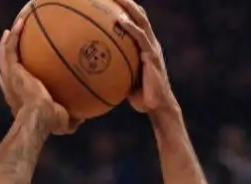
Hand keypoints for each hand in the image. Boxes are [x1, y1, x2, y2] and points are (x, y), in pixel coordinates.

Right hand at [0, 17, 81, 134]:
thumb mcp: (63, 124)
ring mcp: (10, 76)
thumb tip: (82, 118)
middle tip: (15, 42)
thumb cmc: (49, 124)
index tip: (20, 68)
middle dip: (9, 53)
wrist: (38, 118)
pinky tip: (22, 21)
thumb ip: (71, 121)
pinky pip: (10, 47)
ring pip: (5, 51)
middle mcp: (11, 86)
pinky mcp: (12, 69)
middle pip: (6, 66)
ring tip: (19, 23)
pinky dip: (14, 34)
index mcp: (19, 97)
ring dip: (10, 36)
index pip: (12, 85)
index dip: (14, 76)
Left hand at [114, 0, 178, 116]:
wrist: (158, 107)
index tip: (112, 0)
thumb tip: (92, 68)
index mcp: (145, 46)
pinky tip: (119, 21)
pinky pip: (140, 38)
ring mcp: (152, 48)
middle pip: (139, 15)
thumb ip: (114, 69)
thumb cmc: (139, 97)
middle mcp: (150, 43)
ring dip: (130, 7)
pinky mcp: (153, 56)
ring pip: (142, 21)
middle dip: (127, 2)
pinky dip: (130, 28)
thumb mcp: (125, 79)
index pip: (137, 22)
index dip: (127, 8)